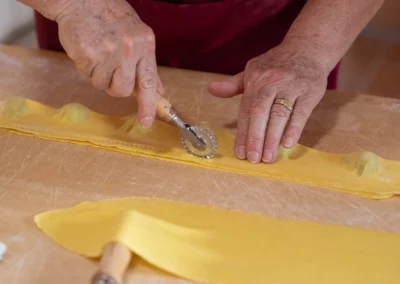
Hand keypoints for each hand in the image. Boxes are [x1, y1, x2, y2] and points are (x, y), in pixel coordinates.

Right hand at [55, 0, 162, 127]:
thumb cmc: (111, 17)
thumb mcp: (138, 35)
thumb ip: (147, 64)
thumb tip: (158, 89)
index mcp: (144, 44)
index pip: (148, 82)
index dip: (148, 105)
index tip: (146, 122)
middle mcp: (129, 49)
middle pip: (123, 90)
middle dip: (115, 86)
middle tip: (110, 69)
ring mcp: (108, 52)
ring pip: (103, 85)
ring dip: (99, 76)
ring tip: (98, 54)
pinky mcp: (87, 54)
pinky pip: (86, 75)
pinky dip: (85, 67)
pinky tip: (87, 49)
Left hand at [208, 41, 328, 162]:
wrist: (308, 48)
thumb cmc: (277, 65)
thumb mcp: (252, 70)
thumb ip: (233, 85)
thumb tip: (211, 89)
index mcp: (255, 80)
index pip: (246, 110)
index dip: (242, 133)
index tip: (240, 152)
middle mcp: (271, 83)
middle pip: (260, 112)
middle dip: (255, 137)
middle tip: (253, 158)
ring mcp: (291, 86)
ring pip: (280, 114)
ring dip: (272, 137)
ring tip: (268, 157)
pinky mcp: (310, 91)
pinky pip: (301, 111)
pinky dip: (294, 128)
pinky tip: (288, 143)